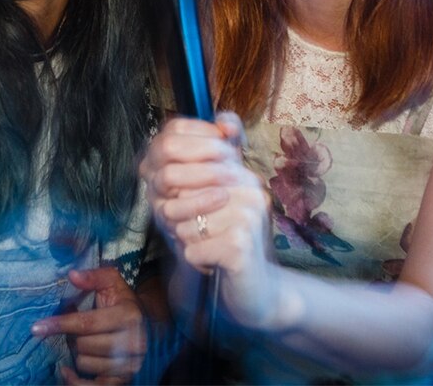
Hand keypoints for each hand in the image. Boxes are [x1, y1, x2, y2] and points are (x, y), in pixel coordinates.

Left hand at [31, 267, 146, 384]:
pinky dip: (75, 381)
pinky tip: (67, 371)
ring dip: (78, 353)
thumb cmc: (124, 303)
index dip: (60, 324)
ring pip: (85, 364)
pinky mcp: (123, 380)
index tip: (37, 328)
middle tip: (75, 329)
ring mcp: (129, 365)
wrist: (149, 327)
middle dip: (73, 337)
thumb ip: (94, 277)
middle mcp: (132, 343)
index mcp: (128, 316)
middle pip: (83, 345)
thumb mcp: (113, 283)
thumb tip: (72, 276)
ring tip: (84, 342)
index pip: (86, 323)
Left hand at [140, 113, 281, 330]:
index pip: (187, 166)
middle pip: (180, 196)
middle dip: (179, 219)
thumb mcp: (210, 203)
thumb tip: (174, 142)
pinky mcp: (240, 245)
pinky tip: (214, 263)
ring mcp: (247, 215)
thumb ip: (193, 173)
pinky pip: (192, 249)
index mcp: (240, 172)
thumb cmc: (226, 243)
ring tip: (209, 247)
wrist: (258, 290)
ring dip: (188, 241)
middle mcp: (248, 187)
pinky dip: (195, 260)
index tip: (186, 210)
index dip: (175, 194)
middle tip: (198, 233)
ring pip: (183, 224)